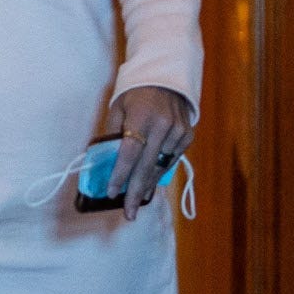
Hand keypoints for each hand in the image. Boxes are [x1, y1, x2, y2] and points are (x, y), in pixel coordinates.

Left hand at [106, 85, 194, 221]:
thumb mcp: (118, 108)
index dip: (120, 174)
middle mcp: (163, 126)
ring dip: (147, 186)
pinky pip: (170, 161)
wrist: (166, 80)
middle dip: (135, 192)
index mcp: (141, 117)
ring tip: (136, 202)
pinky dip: (159, 174)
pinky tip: (149, 186)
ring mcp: (178, 132)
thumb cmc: (135, 95)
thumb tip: (106, 163)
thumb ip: (113, 134)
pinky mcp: (187, 137)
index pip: (129, 152)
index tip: (111, 192)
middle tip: (128, 213)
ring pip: (160, 167)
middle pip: (146, 166)